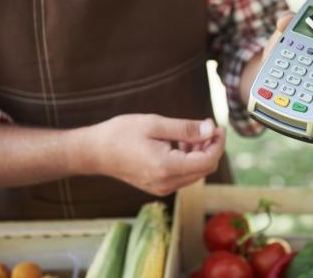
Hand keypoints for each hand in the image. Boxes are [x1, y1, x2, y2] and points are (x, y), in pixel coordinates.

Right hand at [81, 114, 225, 195]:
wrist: (94, 152)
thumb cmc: (120, 134)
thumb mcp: (155, 124)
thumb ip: (186, 129)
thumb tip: (211, 129)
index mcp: (167, 168)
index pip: (208, 161)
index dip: (218, 143)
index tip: (218, 127)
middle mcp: (167, 183)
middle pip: (205, 169)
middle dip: (210, 148)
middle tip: (207, 127)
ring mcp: (162, 188)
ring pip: (196, 173)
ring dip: (200, 154)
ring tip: (190, 134)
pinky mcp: (159, 187)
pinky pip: (183, 176)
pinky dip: (188, 161)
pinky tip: (180, 145)